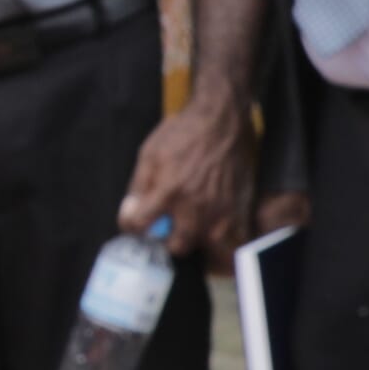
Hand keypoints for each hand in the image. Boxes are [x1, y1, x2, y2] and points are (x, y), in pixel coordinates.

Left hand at [120, 96, 253, 269]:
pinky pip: (232, 241)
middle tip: (164, 228)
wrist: (222, 121)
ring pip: (206, 248)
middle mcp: (195, 207)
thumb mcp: (150, 153)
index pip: (140, 226)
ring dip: (195, 241)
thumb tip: (130, 212)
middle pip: (177, 247)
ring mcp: (219, 212)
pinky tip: (212, 229)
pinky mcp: (238, 210)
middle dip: (167, 241)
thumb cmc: (184, 133)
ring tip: (189, 228)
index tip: (133, 221)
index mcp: (168, 191)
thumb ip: (138, 187)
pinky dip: (222, 242)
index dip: (131, 225)